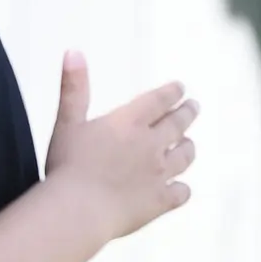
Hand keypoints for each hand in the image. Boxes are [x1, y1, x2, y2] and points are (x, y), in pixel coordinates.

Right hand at [44, 50, 198, 240]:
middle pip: (178, 124)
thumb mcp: (66, 122)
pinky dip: (182, 189)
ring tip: (189, 144)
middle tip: (194, 106)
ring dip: (188, 147)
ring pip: (184, 156)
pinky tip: (180, 188)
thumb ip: (73, 88)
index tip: (181, 87)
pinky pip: (181, 193)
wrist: (77, 211)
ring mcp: (159, 174)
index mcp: (129, 122)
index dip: (172, 92)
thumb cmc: (67, 167)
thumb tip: (73, 50)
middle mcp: (150, 144)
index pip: (159, 100)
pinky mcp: (160, 201)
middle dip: (187, 113)